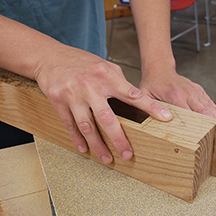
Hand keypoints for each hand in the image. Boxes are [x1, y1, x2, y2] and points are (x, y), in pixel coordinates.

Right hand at [34, 45, 172, 163]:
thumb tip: (138, 98)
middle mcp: (91, 86)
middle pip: (107, 118)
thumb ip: (120, 82)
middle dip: (119, 139)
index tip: (165, 118)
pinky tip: (85, 149)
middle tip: (128, 154)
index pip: (133, 94)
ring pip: (87, 126)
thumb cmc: (82, 62)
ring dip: (98, 145)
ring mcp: (73, 95)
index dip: (150, 107)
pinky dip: (77, 139)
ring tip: (107, 159)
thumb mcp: (105, 65)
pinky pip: (70, 125)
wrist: (49, 57)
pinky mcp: (58, 102)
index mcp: (107, 77)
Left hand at [139, 66, 215, 142]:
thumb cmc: (151, 85)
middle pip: (204, 112)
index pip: (189, 113)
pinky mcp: (198, 90)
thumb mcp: (145, 95)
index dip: (199, 125)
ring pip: (209, 107)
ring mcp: (194, 91)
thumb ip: (151, 107)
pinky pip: (209, 101)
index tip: (207, 135)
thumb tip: (163, 119)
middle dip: (215, 125)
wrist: (159, 69)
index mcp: (174, 96)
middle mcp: (187, 93)